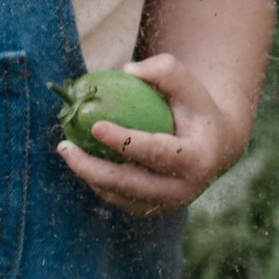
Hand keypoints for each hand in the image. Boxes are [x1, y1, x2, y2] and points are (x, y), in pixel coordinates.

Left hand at [54, 52, 246, 217]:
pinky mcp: (153, 208)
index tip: (95, 126)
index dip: (124, 142)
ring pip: (119, 194)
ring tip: (66, 150)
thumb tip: (128, 70)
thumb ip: (166, 71)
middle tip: (64, 146)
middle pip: (130, 184)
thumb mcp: (190, 86)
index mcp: (198, 160)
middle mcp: (184, 189)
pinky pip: (118, 198)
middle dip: (92, 168)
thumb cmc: (195, 108)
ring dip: (88, 174)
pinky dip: (97, 180)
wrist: (214, 147)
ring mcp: (168, 203)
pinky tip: (81, 159)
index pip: (156, 153)